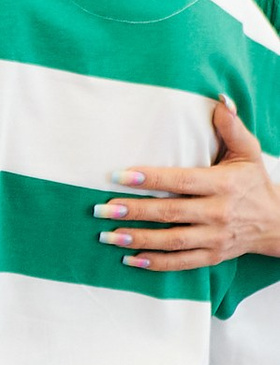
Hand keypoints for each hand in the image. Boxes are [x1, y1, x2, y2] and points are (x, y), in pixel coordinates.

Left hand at [98, 96, 279, 269]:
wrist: (277, 223)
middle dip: (133, 211)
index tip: (118, 176)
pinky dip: (155, 263)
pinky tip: (130, 259)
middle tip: (101, 210)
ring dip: (137, 239)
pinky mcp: (212, 257)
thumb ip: (231, 127)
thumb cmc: (253, 182)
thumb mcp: (248, 152)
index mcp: (222, 184)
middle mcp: (218, 213)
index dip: (150, 178)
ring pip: (171, 241)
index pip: (181, 181)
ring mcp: (214, 238)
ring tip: (108, 236)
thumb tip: (220, 101)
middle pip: (169, 212)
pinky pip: (180, 262)